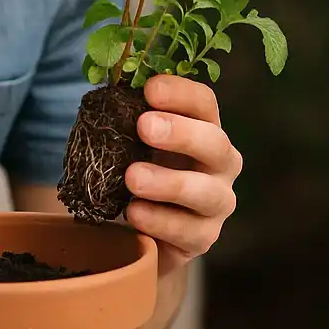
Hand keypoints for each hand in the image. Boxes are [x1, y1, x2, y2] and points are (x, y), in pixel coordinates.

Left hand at [123, 74, 240, 275]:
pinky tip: (134, 212)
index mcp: (205, 129)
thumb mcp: (133, 142)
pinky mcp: (204, 238)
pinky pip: (188, 230)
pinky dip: (159, 221)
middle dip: (180, 133)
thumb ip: (129, 119)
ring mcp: (218, 203)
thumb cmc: (140, 171)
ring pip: (206, 192)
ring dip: (168, 182)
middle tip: (144, 127)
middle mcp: (221, 163)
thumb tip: (108, 95)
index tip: (149, 90)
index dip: (180, 93)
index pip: (204, 104)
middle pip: (215, 143)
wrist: (142, 230)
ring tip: (132, 178)